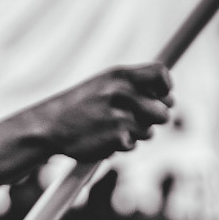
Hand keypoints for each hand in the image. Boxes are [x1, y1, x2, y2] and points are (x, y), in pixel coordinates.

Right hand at [30, 64, 172, 162]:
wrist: (49, 126)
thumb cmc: (79, 106)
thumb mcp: (103, 85)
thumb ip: (133, 87)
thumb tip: (169, 98)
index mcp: (119, 75)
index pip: (161, 74)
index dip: (166, 88)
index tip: (161, 96)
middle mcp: (121, 92)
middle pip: (164, 109)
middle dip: (155, 118)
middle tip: (137, 119)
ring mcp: (119, 116)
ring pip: (150, 131)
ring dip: (136, 133)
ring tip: (112, 128)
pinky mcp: (116, 138)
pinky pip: (133, 145)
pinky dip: (120, 145)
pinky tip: (102, 138)